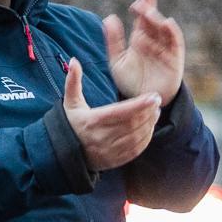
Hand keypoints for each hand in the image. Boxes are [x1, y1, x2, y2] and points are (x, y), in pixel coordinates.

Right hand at [63, 57, 160, 172]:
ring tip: (156, 112)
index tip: (153, 96)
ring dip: (149, 124)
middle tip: (157, 101)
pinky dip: (146, 138)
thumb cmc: (71, 123)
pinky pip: (135, 150)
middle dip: (148, 112)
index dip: (139, 104)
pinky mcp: (115, 160)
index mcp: (92, 121)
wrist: (64, 154)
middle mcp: (101, 137)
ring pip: (136, 137)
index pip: (121, 112)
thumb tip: (74, 61)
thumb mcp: (70, 102)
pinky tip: (150, 127)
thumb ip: (73, 81)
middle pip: (132, 124)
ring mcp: (109, 151)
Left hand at [104, 0, 185, 102]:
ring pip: (163, 28)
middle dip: (150, 6)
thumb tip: (109, 17)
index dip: (143, 3)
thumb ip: (113, 41)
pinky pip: (175, 42)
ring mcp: (165, 48)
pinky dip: (172, 32)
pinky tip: (166, 22)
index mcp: (140, 38)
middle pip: (154, 19)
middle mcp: (154, 40)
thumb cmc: (130, 81)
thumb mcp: (117, 61)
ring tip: (148, 10)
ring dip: (157, 18)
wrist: (141, 102)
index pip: (142, 17)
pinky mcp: (174, 58)